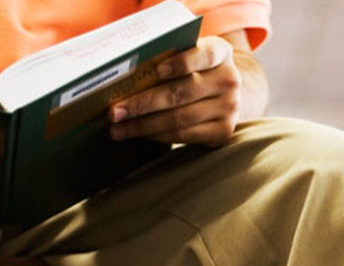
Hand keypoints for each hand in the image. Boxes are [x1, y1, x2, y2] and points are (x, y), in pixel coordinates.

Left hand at [108, 36, 241, 146]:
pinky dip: (158, 135)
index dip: (181, 63)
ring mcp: (228, 107)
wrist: (225, 96)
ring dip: (143, 126)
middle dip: (143, 103)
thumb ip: (170, 59)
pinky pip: (184, 135)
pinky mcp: (222, 131)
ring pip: (179, 119)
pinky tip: (140, 134)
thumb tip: (125, 76)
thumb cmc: (196, 73)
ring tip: (118, 129)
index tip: (157, 70)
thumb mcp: (192, 58)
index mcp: (220, 52)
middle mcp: (228, 79)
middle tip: (115, 112)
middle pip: (181, 92)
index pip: (204, 54)